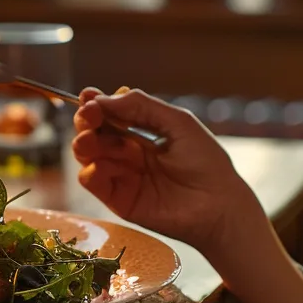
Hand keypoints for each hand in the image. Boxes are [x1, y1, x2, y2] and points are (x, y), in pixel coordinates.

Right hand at [71, 88, 259, 254]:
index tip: (88, 97)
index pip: (110, 114)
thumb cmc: (206, 162)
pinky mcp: (119, 199)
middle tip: (88, 116)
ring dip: (84, 144)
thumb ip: (141, 106)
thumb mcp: (178, 122)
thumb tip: (103, 98)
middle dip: (86, 121)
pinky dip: (90, 171)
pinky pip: (93, 182)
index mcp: (142, 132)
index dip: (96, 104)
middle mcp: (128, 152)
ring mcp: (122, 175)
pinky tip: (100, 166)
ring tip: (90, 140)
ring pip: (88, 155)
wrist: (218, 204)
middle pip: (94, 132)